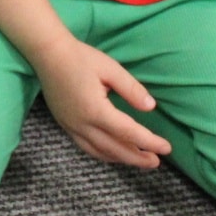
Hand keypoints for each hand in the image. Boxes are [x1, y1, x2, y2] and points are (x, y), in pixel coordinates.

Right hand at [32, 39, 170, 168]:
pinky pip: (87, 148)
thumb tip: (151, 108)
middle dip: (138, 158)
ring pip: (100, 152)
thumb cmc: (81, 58)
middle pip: (115, 149)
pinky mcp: (65, 125)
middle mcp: (83, 124)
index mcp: (96, 110)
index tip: (166, 148)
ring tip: (139, 160)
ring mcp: (71, 127)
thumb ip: (131, 89)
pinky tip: (114, 154)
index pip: (128, 132)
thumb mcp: (111, 68)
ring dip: (122, 159)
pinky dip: (104, 154)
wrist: (48, 54)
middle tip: (156, 162)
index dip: (150, 142)